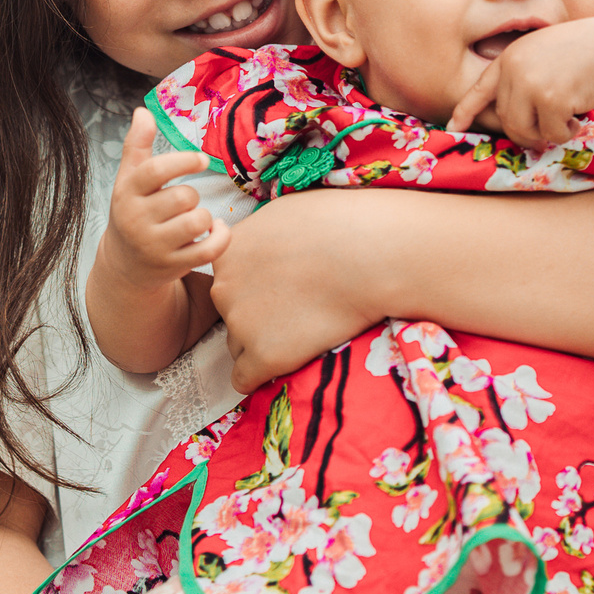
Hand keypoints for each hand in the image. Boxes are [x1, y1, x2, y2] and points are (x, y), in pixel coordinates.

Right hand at [96, 107, 228, 286]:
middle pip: (184, 197)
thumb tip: (143, 112)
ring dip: (205, 217)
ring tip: (195, 218)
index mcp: (127, 193)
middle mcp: (136, 220)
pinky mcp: (173, 265)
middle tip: (185, 202)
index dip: (183, 161)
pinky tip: (216, 230)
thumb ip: (136, 144)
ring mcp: (155, 246)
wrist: (125, 265)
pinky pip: (209, 250)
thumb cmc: (133, 211)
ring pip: (198, 221)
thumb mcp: (129, 179)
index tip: (201, 159)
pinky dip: (221, 237)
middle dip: (192, 196)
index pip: (154, 171)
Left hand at [211, 191, 387, 388]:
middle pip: (231, 315)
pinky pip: (244, 379)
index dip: (256, 288)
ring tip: (305, 329)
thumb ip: (256, 236)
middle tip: (299, 308)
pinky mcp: (263, 355)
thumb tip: (238, 239)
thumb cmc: (338, 225)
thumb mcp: (281, 214)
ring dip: (264, 343)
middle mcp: (224, 288)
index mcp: (227, 254)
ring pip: (240, 346)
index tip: (286, 286)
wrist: (369, 256)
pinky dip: (261, 376)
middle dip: (258, 317)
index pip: (228, 283)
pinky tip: (288, 362)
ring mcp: (241, 323)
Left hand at [445, 18, 593, 145]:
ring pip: (525, 130)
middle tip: (547, 134)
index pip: (481, 88)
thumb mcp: (544, 56)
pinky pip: (551, 133)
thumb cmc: (584, 55)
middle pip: (507, 119)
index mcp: (510, 57)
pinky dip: (566, 132)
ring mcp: (530, 83)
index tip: (454, 127)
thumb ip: (524, 79)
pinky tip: (578, 115)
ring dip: (548, 134)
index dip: (466, 110)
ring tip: (567, 118)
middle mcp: (514, 69)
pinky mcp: (549, 99)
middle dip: (527, 133)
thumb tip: (515, 122)